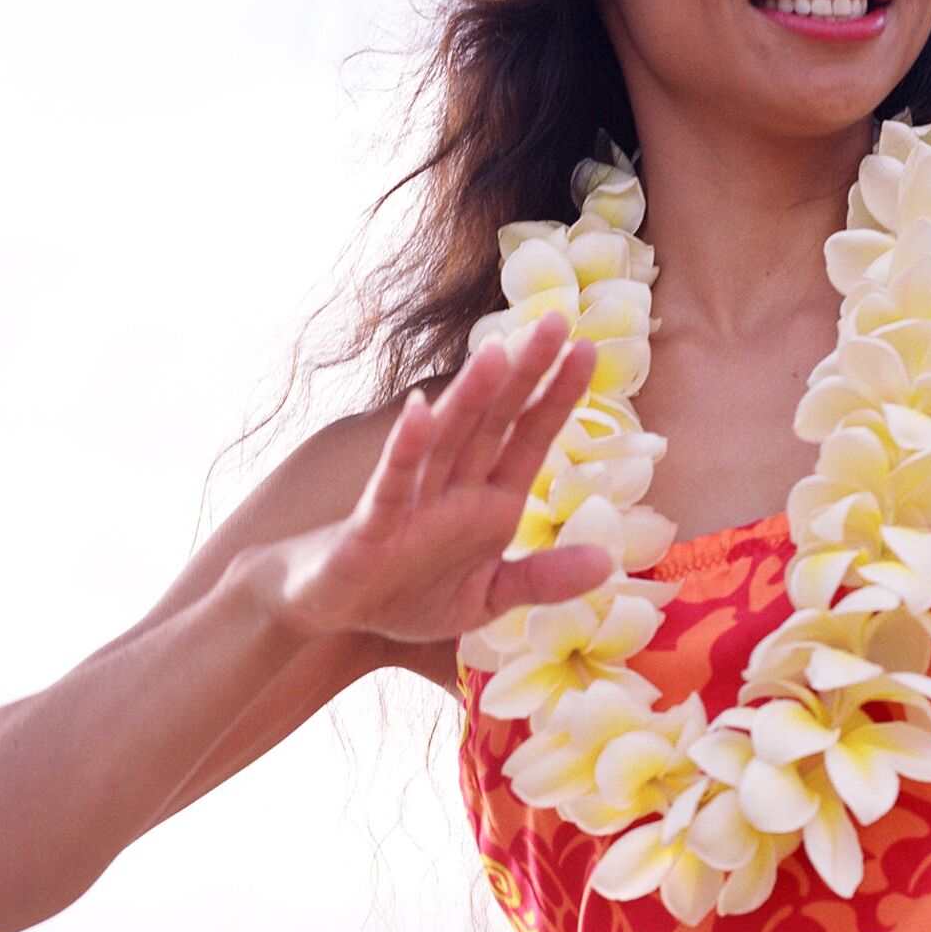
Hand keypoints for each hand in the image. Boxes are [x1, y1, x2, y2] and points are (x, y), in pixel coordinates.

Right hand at [239, 313, 612, 643]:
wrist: (322, 612)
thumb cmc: (404, 596)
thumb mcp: (487, 598)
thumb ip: (543, 579)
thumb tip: (608, 561)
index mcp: (488, 503)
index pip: (529, 439)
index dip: (557, 396)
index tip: (587, 351)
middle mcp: (453, 490)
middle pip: (494, 422)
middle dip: (525, 373)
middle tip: (558, 319)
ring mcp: (411, 502)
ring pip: (445, 440)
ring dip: (468, 398)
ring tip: (496, 351)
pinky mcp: (370, 527)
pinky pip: (390, 485)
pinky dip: (404, 450)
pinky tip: (420, 412)